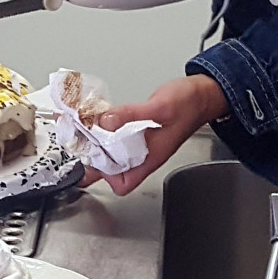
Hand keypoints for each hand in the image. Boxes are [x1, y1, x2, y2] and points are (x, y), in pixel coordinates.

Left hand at [80, 74, 227, 195]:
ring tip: (79, 127)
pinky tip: (95, 117)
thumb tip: (104, 121)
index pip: (123, 183)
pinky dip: (103, 128)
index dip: (105, 177)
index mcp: (150, 157)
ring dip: (95, 141)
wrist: (201, 94)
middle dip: (92, 156)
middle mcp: (142, 153)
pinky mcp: (137, 130)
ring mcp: (139, 142)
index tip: (90, 159)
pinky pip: (116, 135)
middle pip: (111, 168)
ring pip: (111, 150)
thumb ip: (131, 114)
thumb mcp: (160, 108)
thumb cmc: (189, 105)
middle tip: (76, 138)